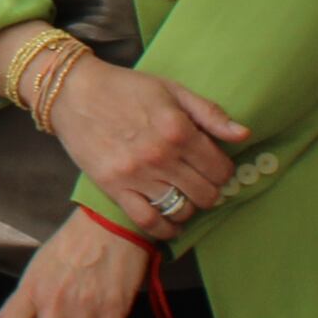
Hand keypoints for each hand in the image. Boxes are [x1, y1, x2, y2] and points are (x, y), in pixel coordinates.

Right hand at [46, 55, 248, 226]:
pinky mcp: (114, 187)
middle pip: (206, 194)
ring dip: (189, 208)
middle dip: (210, 191)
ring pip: (181, 210)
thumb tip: (244, 135)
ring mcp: (137, 174)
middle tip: (200, 183)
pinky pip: (148, 221)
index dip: (224, 171)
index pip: (221, 169)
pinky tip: (171, 223)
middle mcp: (161, 155)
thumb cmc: (125, 88)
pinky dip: (165, 229)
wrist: (73, 93)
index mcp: (178, 129)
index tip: (215, 168)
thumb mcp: (172, 90)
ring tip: (185, 197)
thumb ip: (210, 113)